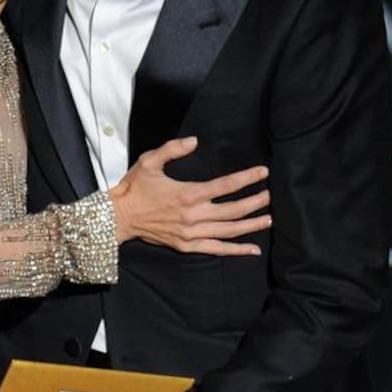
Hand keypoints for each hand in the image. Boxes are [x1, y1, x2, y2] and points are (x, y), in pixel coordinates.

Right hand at [108, 136, 270, 252]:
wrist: (120, 217)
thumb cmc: (134, 187)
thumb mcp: (149, 161)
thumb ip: (172, 149)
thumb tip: (195, 141)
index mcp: (188, 193)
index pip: (226, 185)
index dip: (247, 178)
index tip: (263, 173)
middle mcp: (193, 215)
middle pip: (233, 210)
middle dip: (255, 202)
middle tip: (271, 196)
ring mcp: (191, 233)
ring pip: (229, 230)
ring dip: (251, 224)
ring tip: (269, 218)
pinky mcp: (186, 245)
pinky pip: (216, 249)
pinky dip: (236, 250)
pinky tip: (252, 249)